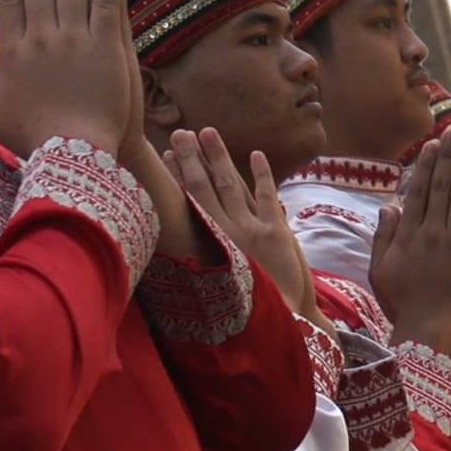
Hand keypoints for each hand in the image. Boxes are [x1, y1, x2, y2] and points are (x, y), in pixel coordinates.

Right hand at [163, 129, 316, 318]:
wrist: (285, 318)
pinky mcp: (276, 232)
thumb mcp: (222, 278)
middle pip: (205, 187)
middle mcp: (226, 233)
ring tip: (207, 133)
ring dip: (219, 158)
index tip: (165, 155)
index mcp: (210, 244)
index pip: (188, 202)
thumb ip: (210, 253)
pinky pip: (267, 196)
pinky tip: (256, 154)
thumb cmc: (249, 302)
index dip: (177, 176)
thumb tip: (187, 238)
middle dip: (192, 158)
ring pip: (231, 186)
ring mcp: (252, 230)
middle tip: (180, 133)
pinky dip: (262, 175)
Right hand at [370, 131, 450, 353]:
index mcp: (408, 235)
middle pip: (441, 188)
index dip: (428, 166)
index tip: (434, 145)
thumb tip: (389, 206)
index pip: (419, 192)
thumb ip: (383, 237)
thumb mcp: (380, 270)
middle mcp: (430, 233)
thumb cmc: (403, 304)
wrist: (428, 331)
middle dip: (449, 157)